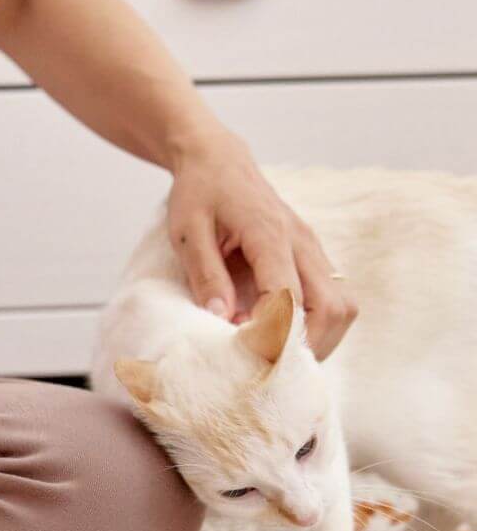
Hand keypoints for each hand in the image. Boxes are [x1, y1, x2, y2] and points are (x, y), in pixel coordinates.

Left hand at [166, 130, 357, 358]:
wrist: (217, 160)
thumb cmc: (198, 194)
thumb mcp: (187, 232)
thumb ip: (205, 274)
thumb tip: (221, 318)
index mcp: (270, 233)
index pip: (288, 295)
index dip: (274, 333)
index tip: (250, 358)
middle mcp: (302, 242)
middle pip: (333, 307)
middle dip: (307, 347)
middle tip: (270, 370)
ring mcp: (313, 248)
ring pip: (343, 306)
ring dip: (320, 340)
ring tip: (280, 358)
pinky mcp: (312, 255)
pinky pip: (334, 298)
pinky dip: (318, 325)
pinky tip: (285, 337)